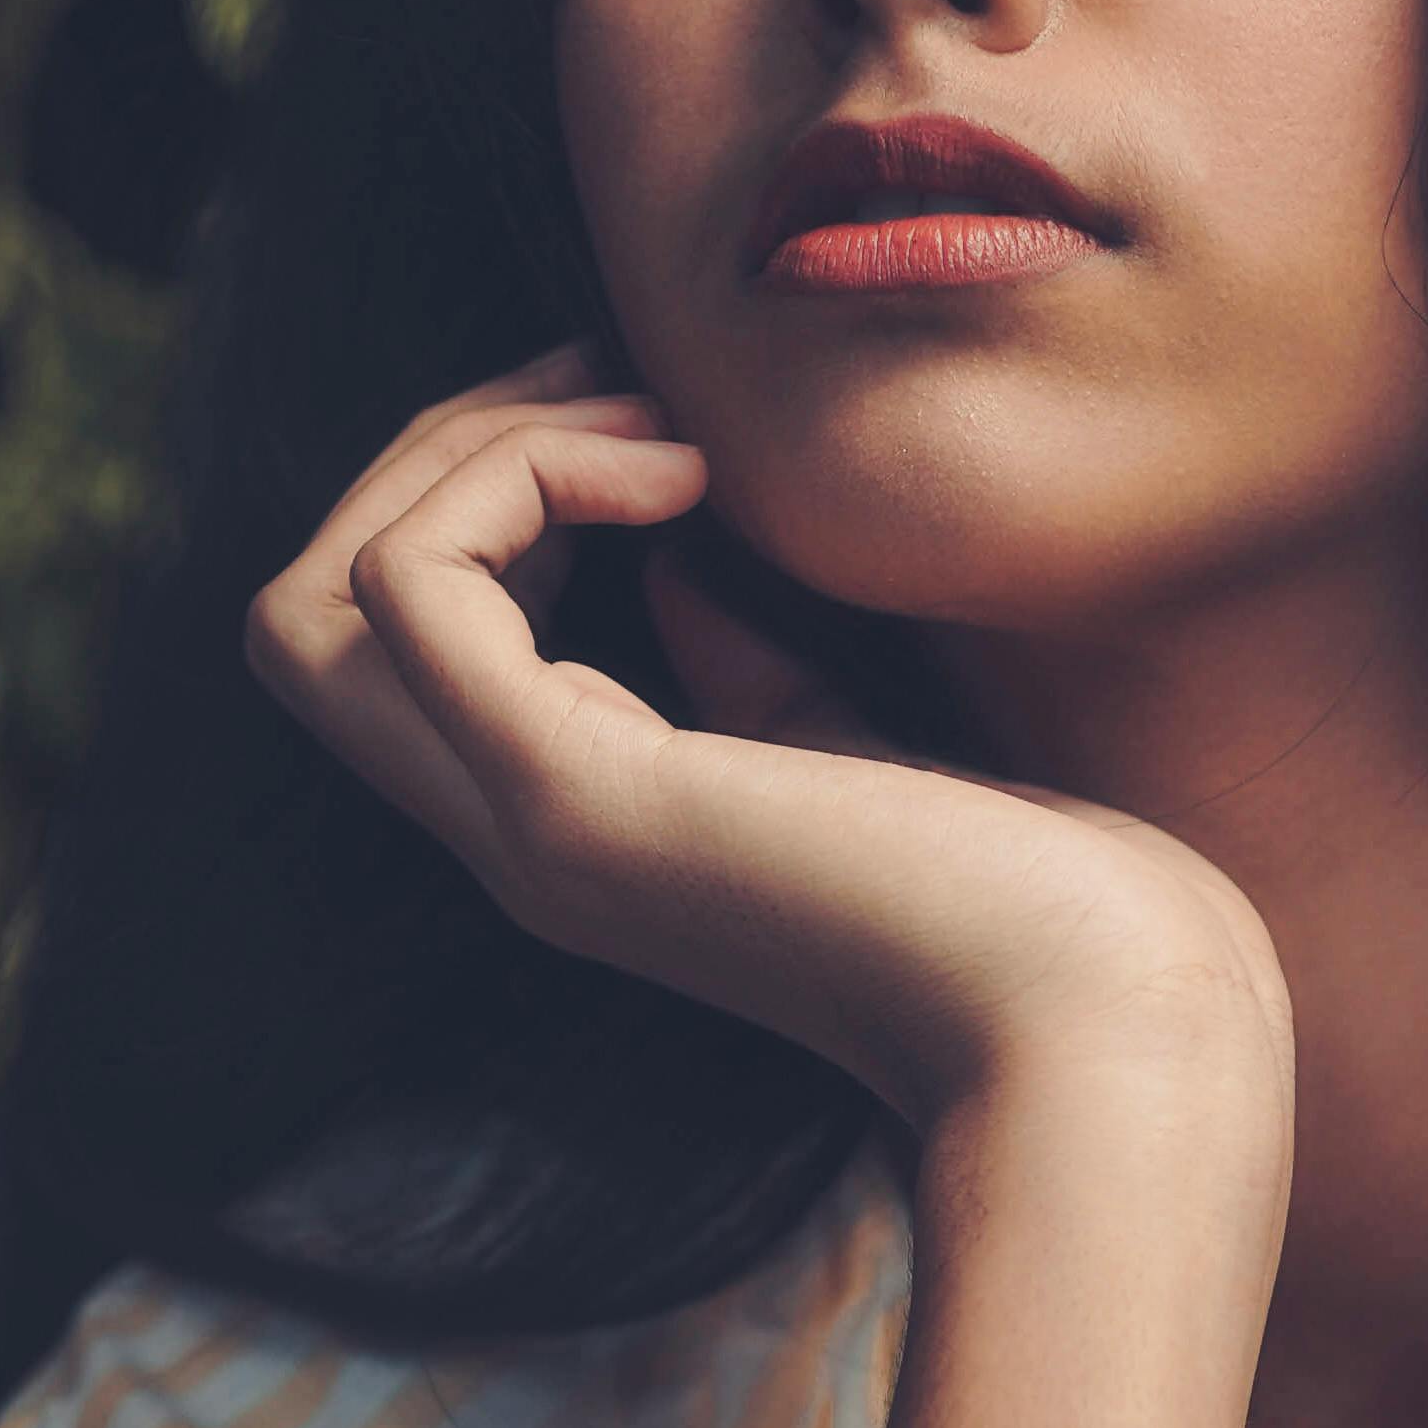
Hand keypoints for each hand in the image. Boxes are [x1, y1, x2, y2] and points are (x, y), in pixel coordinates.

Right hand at [244, 348, 1295, 1152]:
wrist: (1121, 1032)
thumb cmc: (1052, 911)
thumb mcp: (866, 751)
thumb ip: (752, 675)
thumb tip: (675, 561)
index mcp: (590, 827)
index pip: (395, 651)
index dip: (485, 499)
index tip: (661, 435)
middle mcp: (524, 838)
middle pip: (305, 620)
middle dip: (437, 456)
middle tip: (622, 395)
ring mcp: (533, 828)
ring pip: (308, 605)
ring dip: (463, 454)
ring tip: (658, 434)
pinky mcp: (577, 803)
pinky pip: (409, 586)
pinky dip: (515, 478)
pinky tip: (680, 479)